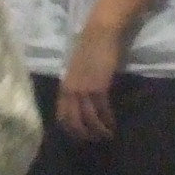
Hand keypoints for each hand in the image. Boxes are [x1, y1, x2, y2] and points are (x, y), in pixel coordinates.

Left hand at [54, 25, 123, 142]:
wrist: (99, 34)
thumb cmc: (89, 47)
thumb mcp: (77, 69)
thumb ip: (76, 84)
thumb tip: (81, 99)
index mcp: (64, 86)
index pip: (61, 115)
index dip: (69, 129)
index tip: (79, 136)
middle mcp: (71, 91)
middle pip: (73, 121)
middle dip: (83, 134)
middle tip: (94, 140)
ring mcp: (84, 90)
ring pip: (89, 119)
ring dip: (98, 130)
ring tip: (106, 135)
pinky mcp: (99, 88)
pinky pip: (102, 110)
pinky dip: (107, 120)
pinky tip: (112, 124)